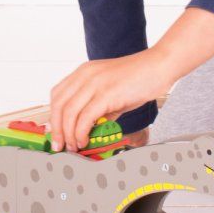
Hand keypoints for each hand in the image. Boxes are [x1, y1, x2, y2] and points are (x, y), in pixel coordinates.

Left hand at [48, 49, 174, 152]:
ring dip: (68, 134)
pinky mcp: (106, 94)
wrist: (160, 66)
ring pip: (69, 112)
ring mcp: (95, 83)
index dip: (53, 117)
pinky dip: (81, 133)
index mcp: (84, 72)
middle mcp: (85, 75)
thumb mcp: (112, 91)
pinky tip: (85, 140)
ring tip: (74, 146)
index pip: (58, 95)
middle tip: (59, 145)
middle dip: (57, 129)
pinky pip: (85, 117)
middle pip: (59, 105)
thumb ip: (99, 109)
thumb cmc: (140, 78)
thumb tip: (90, 131)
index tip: (56, 133)